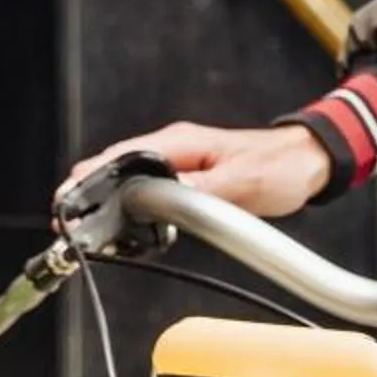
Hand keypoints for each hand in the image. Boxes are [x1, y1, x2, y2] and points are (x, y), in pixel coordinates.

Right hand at [60, 123, 330, 220]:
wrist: (308, 161)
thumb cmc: (279, 167)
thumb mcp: (240, 183)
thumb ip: (198, 192)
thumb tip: (157, 201)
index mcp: (178, 143)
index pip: (120, 158)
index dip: (89, 180)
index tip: (67, 201)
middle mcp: (172, 149)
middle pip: (115, 170)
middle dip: (89, 195)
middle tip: (68, 226)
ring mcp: (178, 163)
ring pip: (129, 183)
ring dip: (109, 205)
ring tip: (89, 233)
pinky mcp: (186, 179)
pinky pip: (149, 194)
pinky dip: (131, 210)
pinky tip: (124, 231)